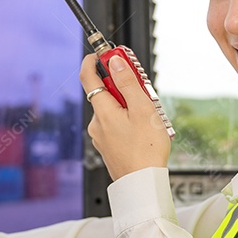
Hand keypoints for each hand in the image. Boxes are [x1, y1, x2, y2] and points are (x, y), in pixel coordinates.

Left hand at [81, 53, 170, 179]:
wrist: (143, 185)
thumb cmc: (146, 151)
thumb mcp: (142, 109)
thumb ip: (128, 82)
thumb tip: (115, 61)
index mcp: (103, 111)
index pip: (88, 76)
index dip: (94, 60)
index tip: (106, 52)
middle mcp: (97, 123)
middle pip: (106, 92)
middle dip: (124, 86)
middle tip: (144, 88)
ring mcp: (101, 136)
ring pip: (113, 109)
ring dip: (129, 105)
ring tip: (150, 115)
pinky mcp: (108, 146)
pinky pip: (115, 124)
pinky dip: (128, 120)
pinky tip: (144, 129)